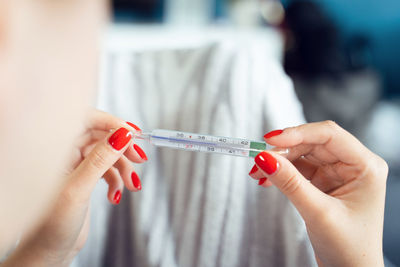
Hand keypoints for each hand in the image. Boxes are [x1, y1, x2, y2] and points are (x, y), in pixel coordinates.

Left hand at [3, 109, 146, 266]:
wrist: (49, 253)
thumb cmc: (51, 225)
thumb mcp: (78, 189)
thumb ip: (100, 160)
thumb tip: (121, 135)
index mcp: (55, 150)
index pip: (85, 120)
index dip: (111, 122)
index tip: (133, 132)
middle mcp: (65, 154)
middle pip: (102, 138)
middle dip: (123, 150)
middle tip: (140, 159)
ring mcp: (76, 166)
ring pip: (108, 156)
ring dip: (123, 169)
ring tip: (132, 186)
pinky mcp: (85, 179)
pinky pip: (107, 171)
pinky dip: (116, 182)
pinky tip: (116, 196)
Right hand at [249, 121, 387, 266]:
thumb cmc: (349, 247)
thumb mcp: (318, 212)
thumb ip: (290, 182)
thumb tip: (264, 158)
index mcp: (365, 166)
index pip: (329, 135)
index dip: (298, 133)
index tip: (270, 140)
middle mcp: (353, 165)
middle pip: (312, 143)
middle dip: (283, 150)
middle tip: (258, 159)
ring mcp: (337, 173)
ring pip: (302, 154)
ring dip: (278, 161)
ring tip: (257, 172)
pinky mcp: (323, 182)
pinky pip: (299, 168)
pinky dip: (281, 172)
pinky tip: (266, 179)